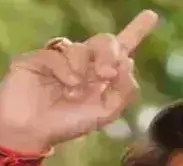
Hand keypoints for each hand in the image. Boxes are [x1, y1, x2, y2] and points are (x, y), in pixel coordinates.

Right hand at [0, 10, 158, 151]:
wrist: (31, 132)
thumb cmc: (66, 124)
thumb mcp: (103, 113)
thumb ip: (122, 91)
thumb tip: (129, 63)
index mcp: (100, 74)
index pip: (120, 49)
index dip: (136, 31)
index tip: (152, 16)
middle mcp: (82, 62)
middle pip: (105, 41)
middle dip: (110, 53)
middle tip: (106, 73)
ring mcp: (60, 58)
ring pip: (81, 47)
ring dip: (83, 68)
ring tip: (74, 91)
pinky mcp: (37, 57)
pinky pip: (57, 54)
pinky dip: (65, 70)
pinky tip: (65, 85)